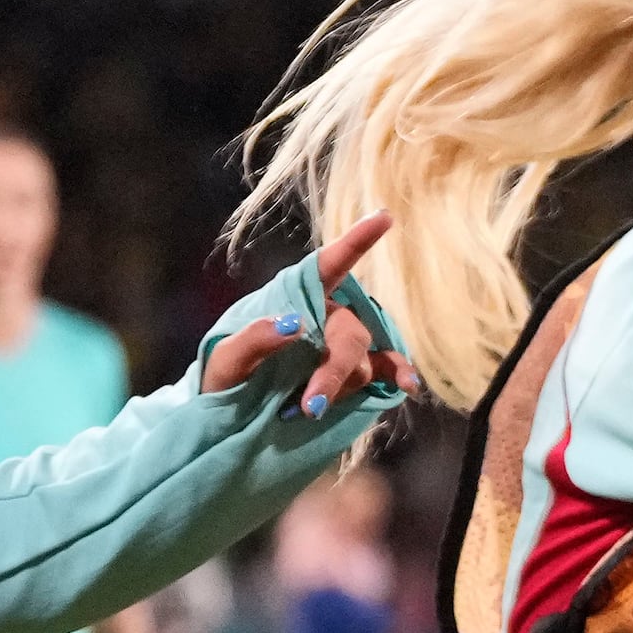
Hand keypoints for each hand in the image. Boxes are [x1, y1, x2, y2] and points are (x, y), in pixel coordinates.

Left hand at [199, 215, 414, 418]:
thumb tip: (295, 324)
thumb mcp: (225, 359)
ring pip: (364, 358)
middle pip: (350, 333)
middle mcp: (327, 316)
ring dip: (341, 385)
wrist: (231, 416)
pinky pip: (386, 368)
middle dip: (333, 370)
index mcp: (297, 300)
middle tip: (311, 405)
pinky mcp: (356, 373)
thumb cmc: (225, 379)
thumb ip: (254, 339)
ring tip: (309, 411)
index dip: (355, 242)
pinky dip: (399, 373)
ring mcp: (343, 345)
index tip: (383, 217)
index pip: (327, 266)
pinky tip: (408, 386)